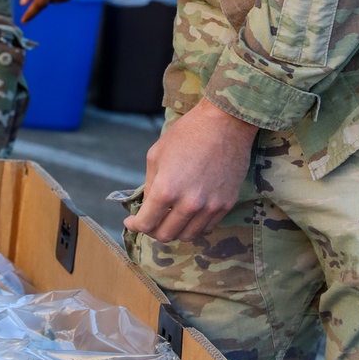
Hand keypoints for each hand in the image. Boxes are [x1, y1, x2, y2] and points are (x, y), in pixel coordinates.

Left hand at [124, 97, 257, 243]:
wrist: (225, 123)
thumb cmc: (187, 133)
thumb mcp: (156, 155)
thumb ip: (150, 184)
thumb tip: (147, 205)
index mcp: (167, 190)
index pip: (146, 224)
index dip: (135, 225)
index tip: (132, 222)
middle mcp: (189, 203)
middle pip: (166, 235)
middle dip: (152, 230)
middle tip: (150, 221)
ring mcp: (210, 206)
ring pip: (187, 236)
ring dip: (175, 230)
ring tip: (170, 218)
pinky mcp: (226, 204)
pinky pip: (207, 227)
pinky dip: (195, 225)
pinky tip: (189, 214)